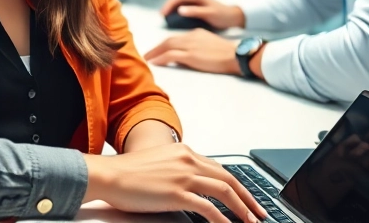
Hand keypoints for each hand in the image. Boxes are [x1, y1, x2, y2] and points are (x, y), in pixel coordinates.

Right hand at [84, 143, 264, 222]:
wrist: (109, 175)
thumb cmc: (128, 172)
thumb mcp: (159, 163)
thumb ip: (178, 170)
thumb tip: (192, 186)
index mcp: (185, 152)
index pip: (220, 169)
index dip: (237, 185)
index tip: (247, 197)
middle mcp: (188, 160)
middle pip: (228, 179)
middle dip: (248, 197)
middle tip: (259, 212)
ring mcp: (184, 176)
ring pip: (224, 192)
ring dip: (242, 209)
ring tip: (250, 222)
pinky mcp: (177, 194)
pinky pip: (209, 208)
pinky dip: (223, 219)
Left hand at [145, 30, 242, 75]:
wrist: (235, 55)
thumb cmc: (227, 53)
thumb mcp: (210, 44)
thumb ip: (198, 46)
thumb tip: (188, 55)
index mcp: (196, 33)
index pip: (177, 38)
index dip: (165, 44)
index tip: (158, 50)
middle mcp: (191, 37)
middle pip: (168, 40)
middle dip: (156, 48)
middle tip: (147, 54)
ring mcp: (191, 46)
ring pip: (167, 46)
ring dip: (155, 53)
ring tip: (147, 59)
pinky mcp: (191, 55)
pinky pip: (171, 55)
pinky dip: (160, 58)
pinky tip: (154, 63)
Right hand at [160, 0, 244, 29]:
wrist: (235, 18)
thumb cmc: (223, 15)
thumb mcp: (209, 14)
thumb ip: (195, 11)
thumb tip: (179, 10)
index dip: (169, 5)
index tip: (163, 14)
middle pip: (177, 1)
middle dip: (168, 7)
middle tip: (161, 17)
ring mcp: (196, 4)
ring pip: (180, 5)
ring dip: (172, 11)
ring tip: (166, 20)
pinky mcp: (198, 11)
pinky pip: (184, 11)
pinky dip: (178, 15)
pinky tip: (175, 22)